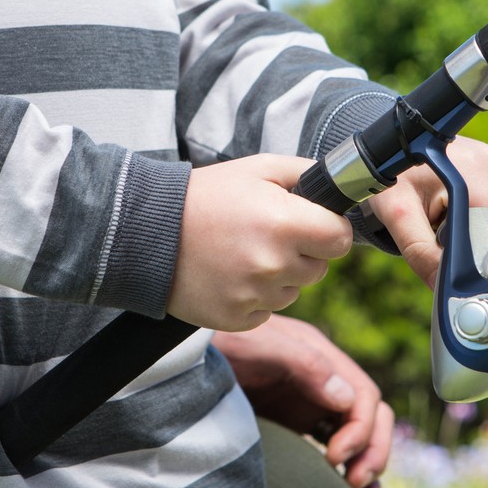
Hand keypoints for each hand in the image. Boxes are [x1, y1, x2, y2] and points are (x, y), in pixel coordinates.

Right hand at [168, 155, 354, 331]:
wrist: (146, 232)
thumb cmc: (205, 196)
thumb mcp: (257, 168)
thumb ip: (305, 173)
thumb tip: (338, 187)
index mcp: (285, 223)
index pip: (341, 239)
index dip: (329, 229)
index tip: (312, 224)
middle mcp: (273, 264)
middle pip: (319, 268)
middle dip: (302, 253)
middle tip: (265, 235)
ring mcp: (254, 296)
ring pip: (292, 291)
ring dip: (278, 276)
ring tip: (241, 253)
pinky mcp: (235, 318)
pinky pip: (266, 311)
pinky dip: (254, 297)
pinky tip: (229, 275)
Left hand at [213, 314, 393, 487]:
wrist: (182, 356)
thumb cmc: (220, 342)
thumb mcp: (258, 343)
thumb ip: (303, 363)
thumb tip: (347, 398)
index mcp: (321, 358)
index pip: (364, 397)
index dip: (361, 430)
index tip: (335, 456)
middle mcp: (324, 382)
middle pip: (373, 419)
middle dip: (372, 452)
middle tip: (352, 481)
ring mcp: (313, 405)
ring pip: (361, 439)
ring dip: (369, 469)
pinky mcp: (298, 424)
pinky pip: (337, 451)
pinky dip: (351, 475)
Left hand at [366, 135, 487, 288]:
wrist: (390, 151)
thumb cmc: (391, 181)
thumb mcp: (398, 216)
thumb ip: (421, 252)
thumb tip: (445, 288)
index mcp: (472, 172)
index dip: (481, 259)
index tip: (455, 268)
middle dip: (477, 246)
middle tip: (441, 238)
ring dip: (481, 234)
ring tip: (446, 222)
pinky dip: (483, 221)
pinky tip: (457, 213)